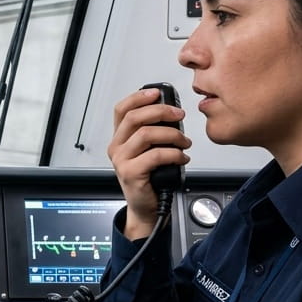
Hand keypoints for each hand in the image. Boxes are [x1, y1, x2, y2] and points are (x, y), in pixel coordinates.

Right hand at [107, 88, 190, 238]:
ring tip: (184, 142)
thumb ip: (154, 133)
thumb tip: (172, 114)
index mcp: (120, 138)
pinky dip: (174, 154)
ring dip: (172, 134)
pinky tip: (182, 157)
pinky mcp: (131, 173)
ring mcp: (122, 160)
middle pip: (135, 117)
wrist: (147, 208)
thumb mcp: (149, 151)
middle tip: (179, 115)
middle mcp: (117, 147)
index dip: (138, 97)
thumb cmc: (151, 179)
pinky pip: (155, 155)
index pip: (122, 109)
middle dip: (161, 111)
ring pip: (146, 134)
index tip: (157, 93)